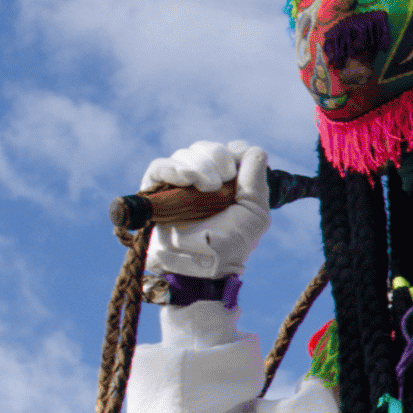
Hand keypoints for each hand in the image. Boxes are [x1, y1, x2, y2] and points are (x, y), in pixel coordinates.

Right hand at [142, 140, 271, 277]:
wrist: (202, 264)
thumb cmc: (231, 244)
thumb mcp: (255, 213)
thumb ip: (256, 180)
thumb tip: (253, 150)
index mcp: (229, 183)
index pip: (230, 150)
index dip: (234, 151)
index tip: (237, 167)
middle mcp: (204, 179)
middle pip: (208, 148)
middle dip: (218, 159)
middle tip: (221, 182)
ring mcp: (179, 184)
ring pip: (185, 154)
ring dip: (200, 165)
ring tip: (206, 187)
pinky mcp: (155, 190)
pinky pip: (160, 166)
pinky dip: (174, 168)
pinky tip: (186, 178)